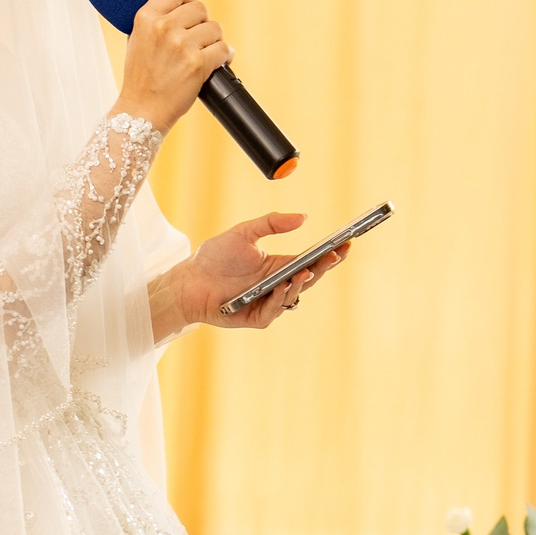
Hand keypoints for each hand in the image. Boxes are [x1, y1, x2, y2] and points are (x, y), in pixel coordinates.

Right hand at [111, 0, 229, 133]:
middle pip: (200, 8)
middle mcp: (163, 27)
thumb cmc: (141, 77)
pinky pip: (224, 49)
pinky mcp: (197, 64)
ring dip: (215, 40)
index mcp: (146, 17)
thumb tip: (180, 2)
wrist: (142, 110)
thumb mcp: (137, 38)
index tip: (191, 12)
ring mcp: (181, 45)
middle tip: (199, 38)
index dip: (188, 0)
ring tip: (206, 52)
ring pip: (215, 28)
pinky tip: (218, 62)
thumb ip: (155, 18)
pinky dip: (225, 56)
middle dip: (202, 22)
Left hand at [156, 212, 349, 333]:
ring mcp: (269, 303)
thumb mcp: (245, 232)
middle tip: (335, 255)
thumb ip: (272, 223)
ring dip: (302, 283)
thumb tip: (303, 217)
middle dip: (324, 267)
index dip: (329, 254)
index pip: (311, 261)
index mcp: (279, 266)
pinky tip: (281, 286)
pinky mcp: (257, 317)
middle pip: (309, 278)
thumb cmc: (215, 257)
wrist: (189, 280)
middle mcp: (278, 285)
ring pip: (294, 295)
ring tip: (306, 270)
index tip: (346, 243)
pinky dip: (280, 298)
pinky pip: (274, 310)